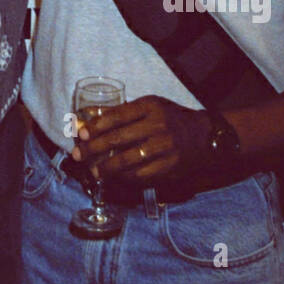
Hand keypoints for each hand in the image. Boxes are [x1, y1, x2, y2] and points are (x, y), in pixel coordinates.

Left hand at [72, 97, 210, 182]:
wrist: (204, 136)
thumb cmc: (170, 118)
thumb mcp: (150, 106)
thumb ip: (124, 112)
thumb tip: (90, 118)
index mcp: (151, 106)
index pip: (117, 116)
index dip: (97, 126)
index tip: (82, 134)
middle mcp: (158, 125)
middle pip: (118, 138)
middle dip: (94, 148)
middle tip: (79, 155)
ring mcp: (165, 147)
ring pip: (128, 160)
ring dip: (107, 168)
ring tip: (94, 171)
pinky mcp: (170, 166)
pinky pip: (141, 175)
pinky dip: (125, 177)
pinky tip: (116, 177)